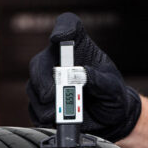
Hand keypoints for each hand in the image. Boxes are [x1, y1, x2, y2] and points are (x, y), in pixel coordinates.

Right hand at [26, 12, 141, 141]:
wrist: (110, 121)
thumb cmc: (113, 98)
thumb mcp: (114, 89)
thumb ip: (100, 81)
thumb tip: (79, 74)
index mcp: (80, 48)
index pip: (69, 26)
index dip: (62, 28)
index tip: (59, 38)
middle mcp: (60, 61)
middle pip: (41, 61)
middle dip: (43, 79)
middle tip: (52, 95)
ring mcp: (48, 81)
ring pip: (34, 86)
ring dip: (44, 103)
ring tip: (59, 115)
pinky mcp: (42, 102)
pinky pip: (34, 107)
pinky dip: (42, 115)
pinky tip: (56, 120)